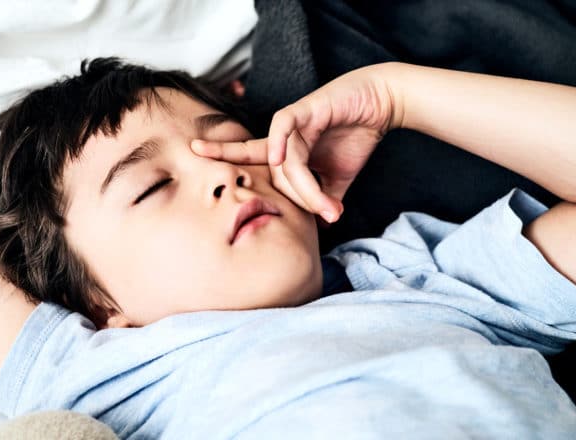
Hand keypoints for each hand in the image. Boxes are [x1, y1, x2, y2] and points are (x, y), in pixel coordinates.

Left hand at [191, 62, 402, 223]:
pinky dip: (279, 142)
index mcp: (285, 150)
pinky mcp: (305, 109)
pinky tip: (280, 157)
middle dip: (298, 199)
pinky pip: (283, 126)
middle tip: (327, 213)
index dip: (222, 158)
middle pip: (273, 175)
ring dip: (306, 188)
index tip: (193, 157)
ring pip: (284, 162)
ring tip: (329, 206)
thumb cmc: (356, 137)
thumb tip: (320, 226)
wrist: (381, 105)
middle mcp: (282, 136)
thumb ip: (323, 198)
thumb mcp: (337, 178)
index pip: (248, 159)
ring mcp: (291, 123)